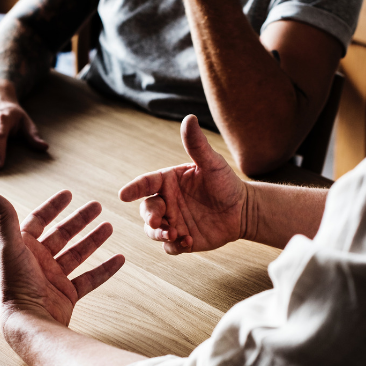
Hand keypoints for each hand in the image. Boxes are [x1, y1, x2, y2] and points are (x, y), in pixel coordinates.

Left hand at [0, 189, 124, 328]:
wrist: (29, 322)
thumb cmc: (17, 285)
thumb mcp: (10, 246)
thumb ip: (3, 217)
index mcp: (24, 248)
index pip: (38, 221)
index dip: (52, 207)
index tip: (68, 194)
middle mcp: (39, 262)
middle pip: (62, 235)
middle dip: (80, 220)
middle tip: (97, 206)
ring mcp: (54, 279)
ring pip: (77, 254)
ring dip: (93, 240)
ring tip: (109, 227)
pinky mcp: (67, 295)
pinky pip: (90, 279)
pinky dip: (105, 270)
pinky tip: (120, 259)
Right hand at [118, 115, 248, 254]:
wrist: (242, 210)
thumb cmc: (226, 183)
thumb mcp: (212, 163)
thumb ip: (197, 145)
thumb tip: (189, 118)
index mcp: (168, 182)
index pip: (145, 183)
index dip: (133, 188)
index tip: (123, 195)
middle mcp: (166, 202)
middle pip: (146, 210)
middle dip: (149, 216)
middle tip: (158, 222)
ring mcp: (172, 222)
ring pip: (153, 231)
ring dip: (158, 233)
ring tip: (174, 234)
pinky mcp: (181, 240)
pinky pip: (170, 247)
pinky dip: (174, 246)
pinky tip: (188, 241)